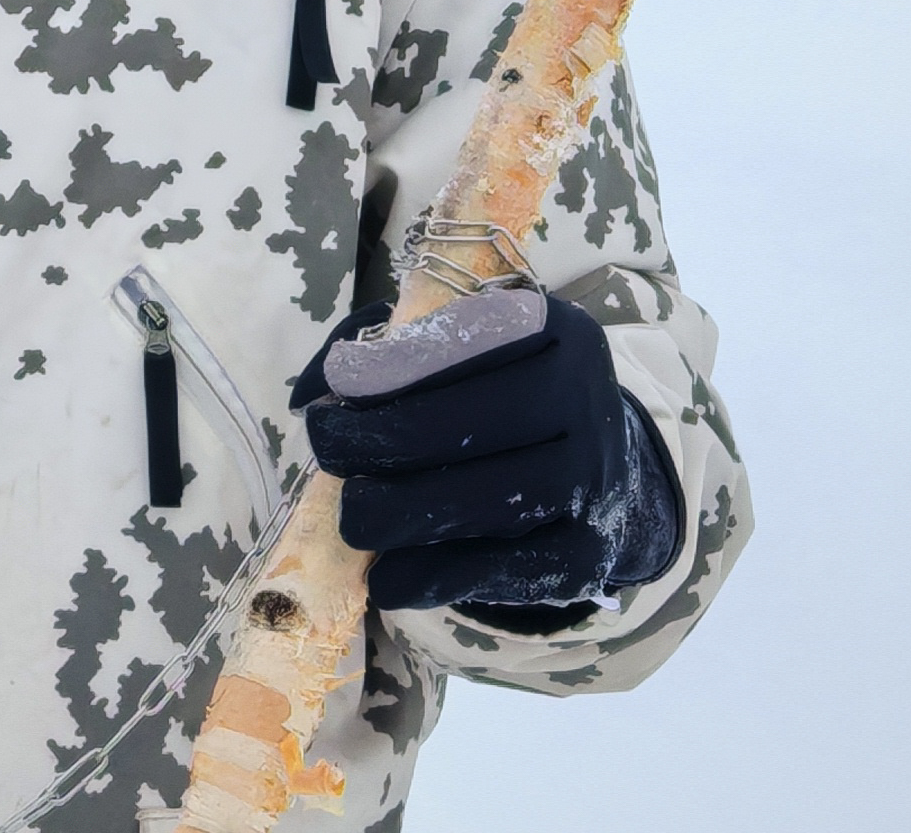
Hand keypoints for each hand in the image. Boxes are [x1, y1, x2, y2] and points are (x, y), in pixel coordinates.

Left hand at [291, 286, 683, 625]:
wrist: (602, 474)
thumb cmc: (504, 397)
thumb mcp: (463, 350)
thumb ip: (383, 351)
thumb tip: (308, 392)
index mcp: (554, 331)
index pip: (467, 342)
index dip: (394, 367)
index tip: (338, 387)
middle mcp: (584, 400)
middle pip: (466, 424)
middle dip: (378, 440)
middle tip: (326, 448)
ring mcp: (592, 481)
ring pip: (481, 501)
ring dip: (398, 512)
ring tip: (352, 515)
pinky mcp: (586, 554)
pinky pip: (500, 570)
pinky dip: (433, 577)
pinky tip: (386, 579)